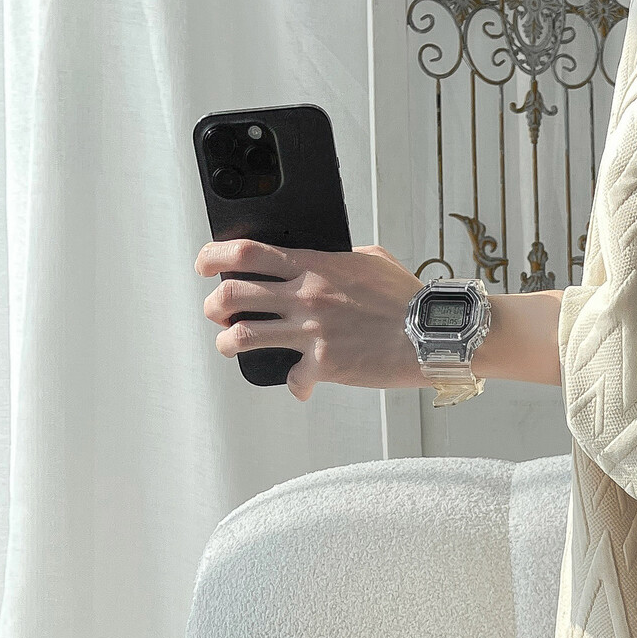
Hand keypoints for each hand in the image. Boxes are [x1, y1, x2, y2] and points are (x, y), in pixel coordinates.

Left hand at [196, 240, 425, 401]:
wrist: (431, 333)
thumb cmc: (409, 298)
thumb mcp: (374, 260)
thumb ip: (344, 258)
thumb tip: (332, 259)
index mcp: (313, 266)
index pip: (246, 253)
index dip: (214, 256)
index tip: (205, 265)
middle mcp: (304, 296)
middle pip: (232, 295)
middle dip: (214, 306)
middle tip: (216, 313)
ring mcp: (311, 331)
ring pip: (243, 336)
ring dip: (227, 342)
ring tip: (230, 345)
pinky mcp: (324, 364)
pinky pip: (293, 379)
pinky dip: (294, 384)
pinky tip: (301, 384)